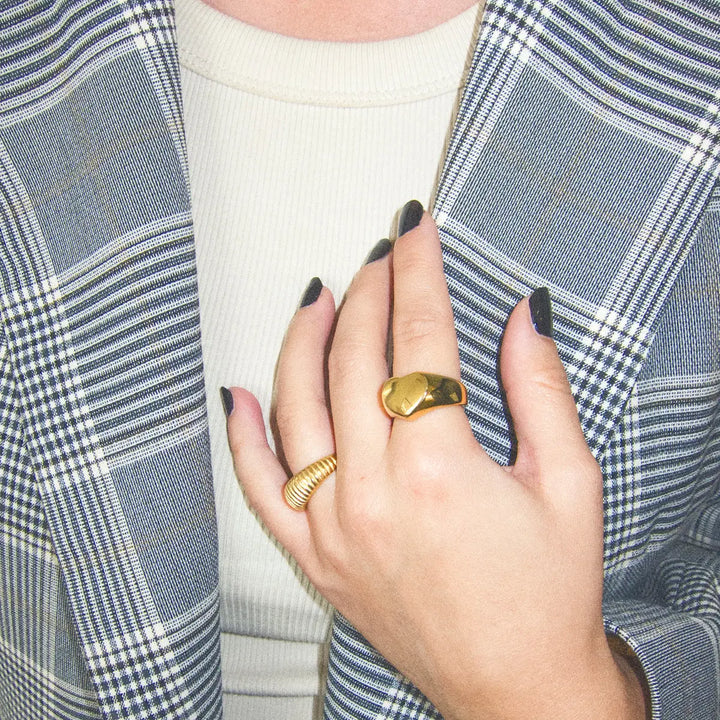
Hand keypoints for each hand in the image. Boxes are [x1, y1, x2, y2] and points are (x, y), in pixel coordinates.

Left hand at [225, 208, 646, 719]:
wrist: (516, 688)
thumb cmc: (549, 592)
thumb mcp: (569, 483)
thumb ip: (541, 389)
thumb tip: (523, 314)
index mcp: (441, 470)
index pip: (420, 338)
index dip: (418, 272)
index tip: (415, 230)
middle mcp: (373, 494)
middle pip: (356, 359)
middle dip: (370, 291)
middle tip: (382, 253)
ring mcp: (332, 526)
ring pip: (297, 407)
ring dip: (305, 340)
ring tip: (320, 295)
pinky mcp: (314, 556)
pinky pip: (258, 487)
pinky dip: (243, 436)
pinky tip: (238, 394)